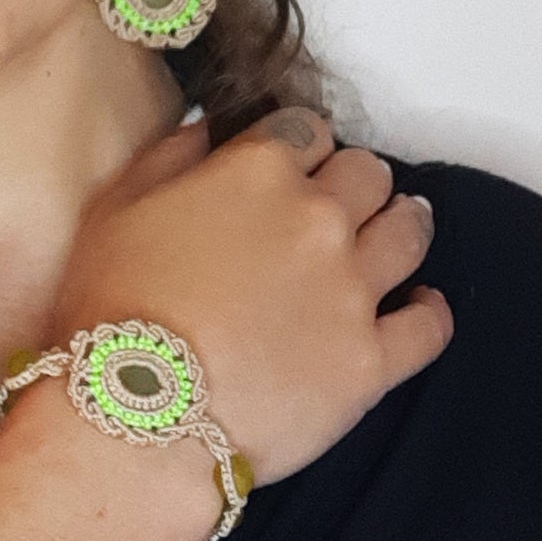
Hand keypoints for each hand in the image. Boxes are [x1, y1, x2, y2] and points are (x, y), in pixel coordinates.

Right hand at [43, 107, 452, 485]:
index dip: (298, 144)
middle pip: (368, 173)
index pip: (306, 129)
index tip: (291, 164)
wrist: (138, 411)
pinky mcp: (371, 361)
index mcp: (259, 171)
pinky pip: (429, 326)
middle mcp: (319, 218)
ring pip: (410, 233)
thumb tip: (210, 129)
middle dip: (353, 180)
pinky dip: (428, 311)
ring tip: (394, 232)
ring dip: (402, 224)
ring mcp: (352, 290)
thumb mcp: (116, 206)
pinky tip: (418, 306)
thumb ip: (171, 154)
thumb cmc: (112, 305)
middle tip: (339, 202)